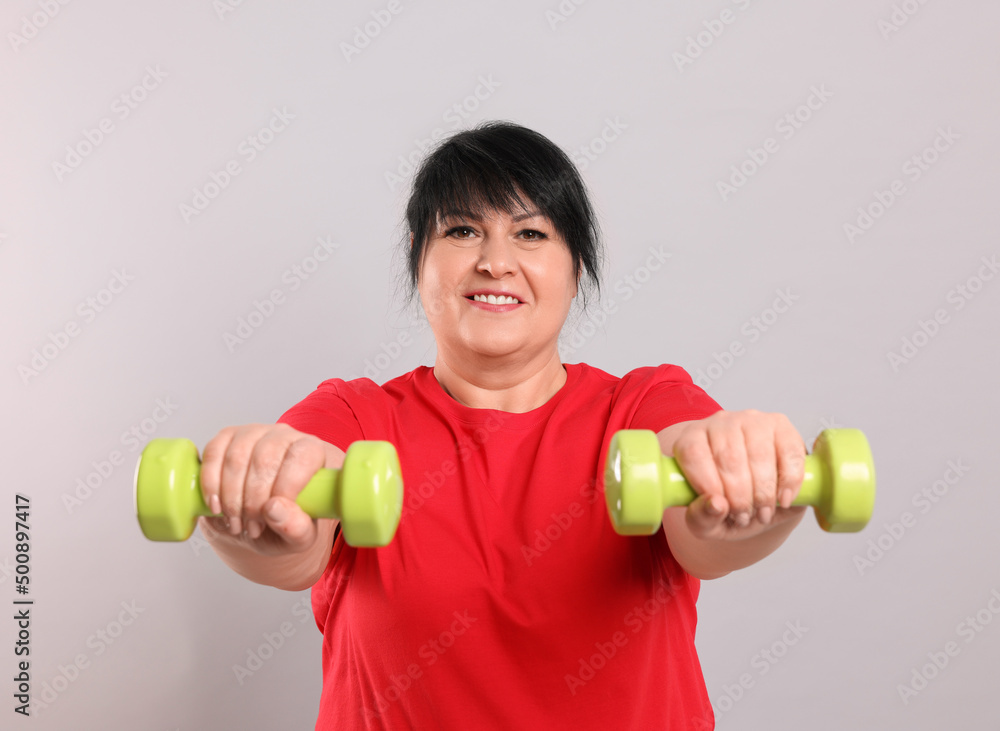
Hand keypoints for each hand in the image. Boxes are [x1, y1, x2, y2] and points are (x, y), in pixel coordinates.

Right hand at [197, 423, 338, 555]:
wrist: (259, 519)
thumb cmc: (285, 521)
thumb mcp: (300, 536)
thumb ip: (297, 527)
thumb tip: (274, 509)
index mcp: (312, 452)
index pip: (301, 458)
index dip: (285, 490)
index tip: (271, 517)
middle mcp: (285, 435)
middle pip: (265, 460)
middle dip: (253, 502)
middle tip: (252, 527)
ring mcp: (254, 432)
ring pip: (236, 458)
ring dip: (231, 497)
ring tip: (236, 522)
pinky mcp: (226, 437)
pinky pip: (213, 453)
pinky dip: (210, 484)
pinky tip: (216, 506)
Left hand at [670, 410, 807, 540]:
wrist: (757, 501)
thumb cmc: (726, 506)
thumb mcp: (706, 521)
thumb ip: (701, 517)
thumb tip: (716, 505)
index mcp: (691, 439)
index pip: (693, 453)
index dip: (708, 484)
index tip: (722, 510)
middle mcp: (719, 423)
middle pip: (729, 457)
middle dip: (739, 496)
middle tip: (744, 517)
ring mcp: (751, 420)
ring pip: (759, 454)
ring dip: (763, 492)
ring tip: (762, 513)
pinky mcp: (781, 425)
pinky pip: (789, 451)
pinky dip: (789, 480)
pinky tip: (784, 499)